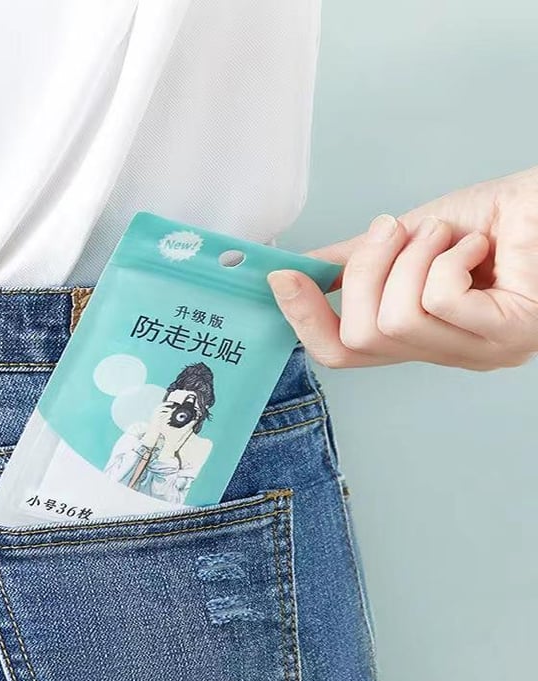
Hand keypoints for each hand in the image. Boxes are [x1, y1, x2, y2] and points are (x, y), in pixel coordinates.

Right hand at [267, 167, 537, 369]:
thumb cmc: (500, 216)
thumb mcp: (408, 237)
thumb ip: (355, 259)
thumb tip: (298, 266)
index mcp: (419, 337)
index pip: (341, 355)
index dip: (304, 318)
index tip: (283, 276)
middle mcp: (446, 355)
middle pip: (358, 340)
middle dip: (363, 272)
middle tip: (396, 231)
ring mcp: (479, 353)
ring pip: (394, 321)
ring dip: (411, 258)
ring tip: (445, 234)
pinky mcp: (507, 335)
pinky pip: (438, 301)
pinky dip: (446, 258)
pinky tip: (476, 246)